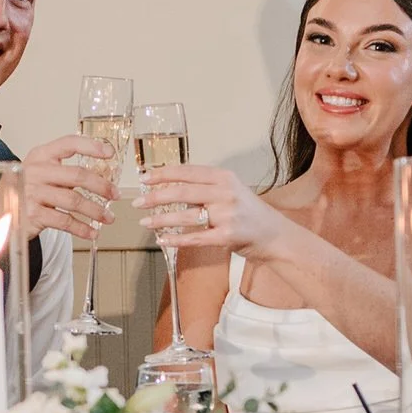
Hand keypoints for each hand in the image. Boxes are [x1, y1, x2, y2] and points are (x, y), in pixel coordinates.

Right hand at [22, 132, 115, 240]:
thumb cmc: (27, 189)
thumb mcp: (42, 171)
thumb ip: (65, 171)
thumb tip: (102, 178)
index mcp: (41, 155)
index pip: (69, 144)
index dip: (91, 146)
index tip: (110, 153)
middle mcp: (36, 170)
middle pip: (77, 175)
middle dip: (101, 186)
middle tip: (116, 194)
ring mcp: (33, 192)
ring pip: (74, 200)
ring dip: (96, 211)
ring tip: (108, 217)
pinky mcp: (33, 214)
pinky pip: (64, 221)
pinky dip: (82, 228)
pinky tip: (92, 232)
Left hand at [137, 164, 286, 252]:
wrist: (275, 235)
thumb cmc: (249, 213)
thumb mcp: (230, 190)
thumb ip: (205, 186)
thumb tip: (169, 185)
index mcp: (224, 177)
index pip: (187, 171)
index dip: (162, 174)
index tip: (143, 178)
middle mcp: (225, 193)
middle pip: (182, 191)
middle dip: (155, 196)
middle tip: (136, 202)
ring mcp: (227, 215)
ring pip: (186, 215)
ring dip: (160, 219)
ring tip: (144, 222)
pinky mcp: (227, 236)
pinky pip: (195, 238)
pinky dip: (176, 240)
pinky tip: (162, 240)